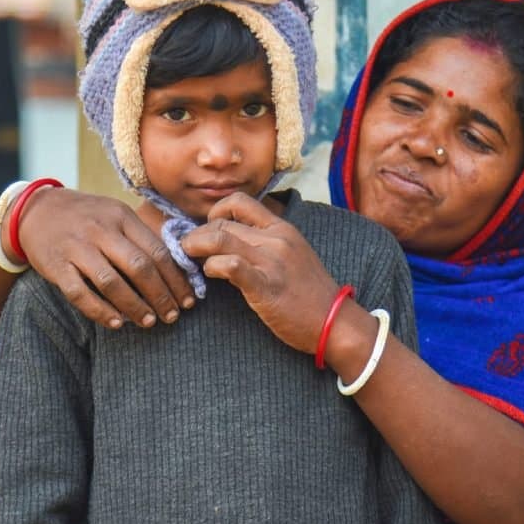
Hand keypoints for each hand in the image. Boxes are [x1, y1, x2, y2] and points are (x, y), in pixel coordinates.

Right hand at [17, 188, 194, 327]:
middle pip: (139, 267)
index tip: (188, 299)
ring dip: (134, 306)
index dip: (176, 279)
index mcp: (121, 217)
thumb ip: (139, 237)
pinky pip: (80, 293)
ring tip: (150, 322)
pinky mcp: (56, 265)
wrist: (35, 210)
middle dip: (161, 295)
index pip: (157, 250)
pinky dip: (100, 311)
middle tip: (173, 315)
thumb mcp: (114, 214)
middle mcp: (101, 230)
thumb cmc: (85, 217)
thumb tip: (176, 269)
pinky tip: (117, 323)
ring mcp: (77, 247)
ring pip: (112, 282)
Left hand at [180, 192, 339, 353]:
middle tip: (189, 250)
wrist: (335, 322)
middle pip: (222, 221)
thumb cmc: (311, 293)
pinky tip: (210, 274)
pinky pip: (231, 266)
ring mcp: (271, 262)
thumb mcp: (293, 255)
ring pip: (220, 238)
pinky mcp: (265, 286)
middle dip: (197, 234)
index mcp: (282, 228)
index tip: (209, 228)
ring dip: (196, 246)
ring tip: (188, 257)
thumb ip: (267, 243)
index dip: (216, 210)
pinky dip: (212, 267)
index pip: (240, 201)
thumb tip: (232, 240)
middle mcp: (276, 239)